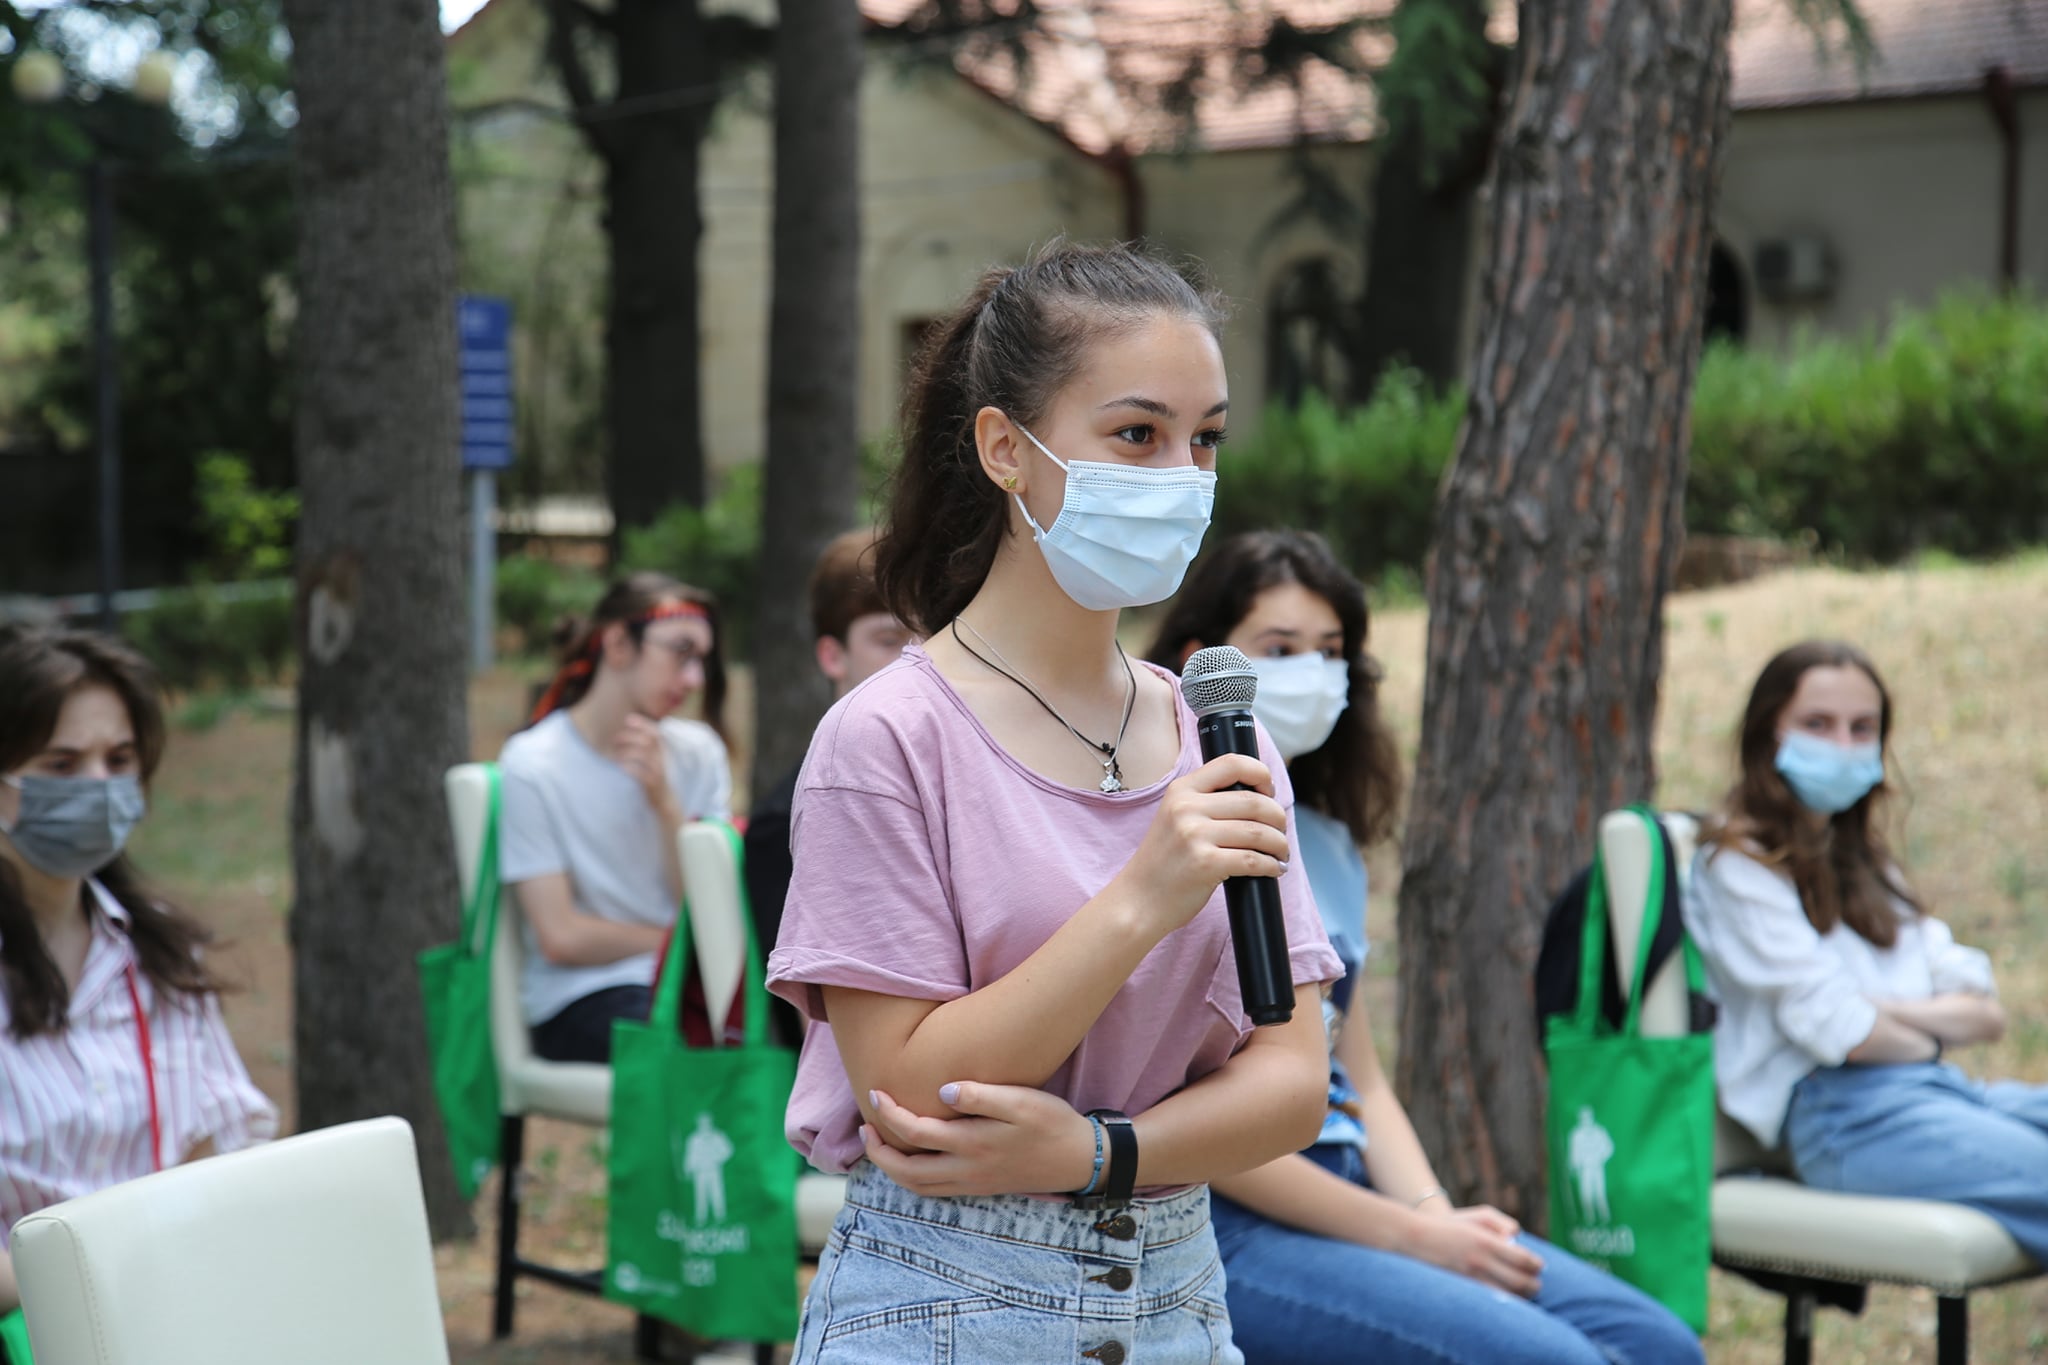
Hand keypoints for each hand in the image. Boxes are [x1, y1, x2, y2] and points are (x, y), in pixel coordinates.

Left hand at [611, 715, 674, 814]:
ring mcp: (659, 770)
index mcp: (662, 750)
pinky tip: (621, 766)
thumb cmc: (655, 776)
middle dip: (629, 737)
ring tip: (616, 753)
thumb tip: (627, 730)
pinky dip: (631, 768)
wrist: (665, 799)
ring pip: (644, 755)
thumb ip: (645, 745)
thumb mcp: (653, 758)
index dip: (643, 724)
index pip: (655, 732)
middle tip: (615, 739)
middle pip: (647, 741)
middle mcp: (662, 758)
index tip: (628, 719)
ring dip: (627, 752)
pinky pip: (642, 774)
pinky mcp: (654, 783)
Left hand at [860, 1082, 1095, 1197]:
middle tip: (864, 1127)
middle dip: (878, 1152)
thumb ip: (980, 1095)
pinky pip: (934, 1190)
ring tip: (879, 1144)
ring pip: (918, 1186)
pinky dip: (913, 1177)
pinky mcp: (981, 1187)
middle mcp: (967, 1170)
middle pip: (906, 1172)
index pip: (915, 1133)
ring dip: (892, 1168)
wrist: (1080, 1160)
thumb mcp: (1021, 1100)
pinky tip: (914, 1158)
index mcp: (972, 1144)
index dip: (889, 1114)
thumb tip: (942, 1090)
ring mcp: (973, 1182)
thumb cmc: (1051, 1123)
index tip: (875, 1093)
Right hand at [1111, 754, 1289, 936]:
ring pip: (1260, 832)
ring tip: (1280, 854)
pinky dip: (1271, 866)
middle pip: (1255, 802)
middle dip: (1278, 819)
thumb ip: (1206, 802)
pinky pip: (1254, 860)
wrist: (1137, 900)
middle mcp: (1186, 807)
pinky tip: (1273, 870)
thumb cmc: (1164, 862)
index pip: (1232, 763)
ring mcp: (1194, 835)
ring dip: (1280, 845)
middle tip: (1280, 834)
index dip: (1261, 774)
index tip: (1270, 791)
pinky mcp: (1205, 864)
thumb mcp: (1175, 818)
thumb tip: (1259, 798)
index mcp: (1182, 790)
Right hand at [1404, 1205, 1543, 1298]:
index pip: (1522, 1259)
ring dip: (1522, 1297)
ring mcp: (1470, 1278)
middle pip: (1519, 1281)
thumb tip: (1516, 1237)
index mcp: (1485, 1241)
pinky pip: (1489, 1301)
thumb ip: (1500, 1222)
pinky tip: (1507, 1299)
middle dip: (1533, 1285)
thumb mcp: (1477, 1215)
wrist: (1415, 1238)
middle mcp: (1480, 1261)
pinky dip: (1503, 1302)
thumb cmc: (1450, 1224)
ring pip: (1506, 1296)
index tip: (1539, 1266)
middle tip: (1537, 1283)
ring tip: (1525, 1293)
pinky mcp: (1462, 1289)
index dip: (1536, 1265)